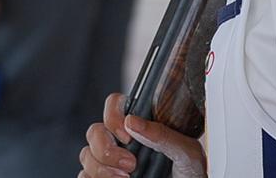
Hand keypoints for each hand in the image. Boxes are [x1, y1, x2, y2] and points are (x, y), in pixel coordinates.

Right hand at [78, 93, 205, 177]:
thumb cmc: (192, 174)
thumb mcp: (187, 153)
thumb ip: (163, 135)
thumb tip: (133, 122)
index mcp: (140, 126)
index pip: (114, 105)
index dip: (113, 116)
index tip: (126, 136)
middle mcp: (122, 142)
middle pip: (95, 131)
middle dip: (106, 149)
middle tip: (130, 165)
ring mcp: (111, 162)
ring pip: (87, 155)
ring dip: (101, 169)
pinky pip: (83, 176)